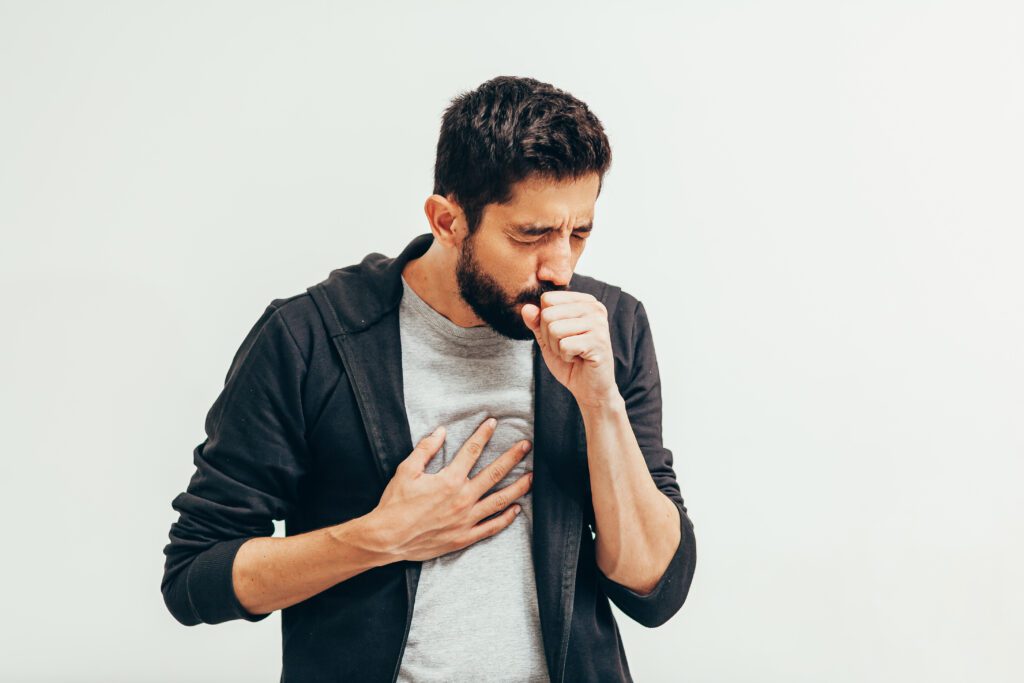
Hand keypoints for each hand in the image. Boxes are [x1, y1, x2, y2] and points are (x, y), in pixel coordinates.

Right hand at [370, 417, 533, 561]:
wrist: (387, 538)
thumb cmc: (395, 504)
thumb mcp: (406, 471)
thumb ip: (426, 449)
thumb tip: (441, 431)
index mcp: (449, 480)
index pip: (472, 451)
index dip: (484, 434)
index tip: (494, 423)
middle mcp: (462, 499)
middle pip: (494, 474)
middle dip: (513, 457)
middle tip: (527, 446)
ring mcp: (466, 520)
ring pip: (500, 501)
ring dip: (518, 487)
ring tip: (532, 477)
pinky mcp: (464, 537)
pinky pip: (492, 527)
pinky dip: (506, 518)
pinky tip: (517, 509)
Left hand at [521, 290, 619, 408]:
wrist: (590, 387)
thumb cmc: (571, 361)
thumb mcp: (548, 339)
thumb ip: (536, 322)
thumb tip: (526, 307)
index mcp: (584, 302)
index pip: (547, 299)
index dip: (544, 321)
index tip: (561, 335)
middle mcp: (594, 308)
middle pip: (548, 314)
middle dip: (549, 337)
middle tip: (566, 347)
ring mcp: (598, 323)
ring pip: (554, 329)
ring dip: (557, 348)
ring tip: (572, 352)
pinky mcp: (598, 341)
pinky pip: (564, 345)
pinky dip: (565, 356)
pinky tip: (579, 358)